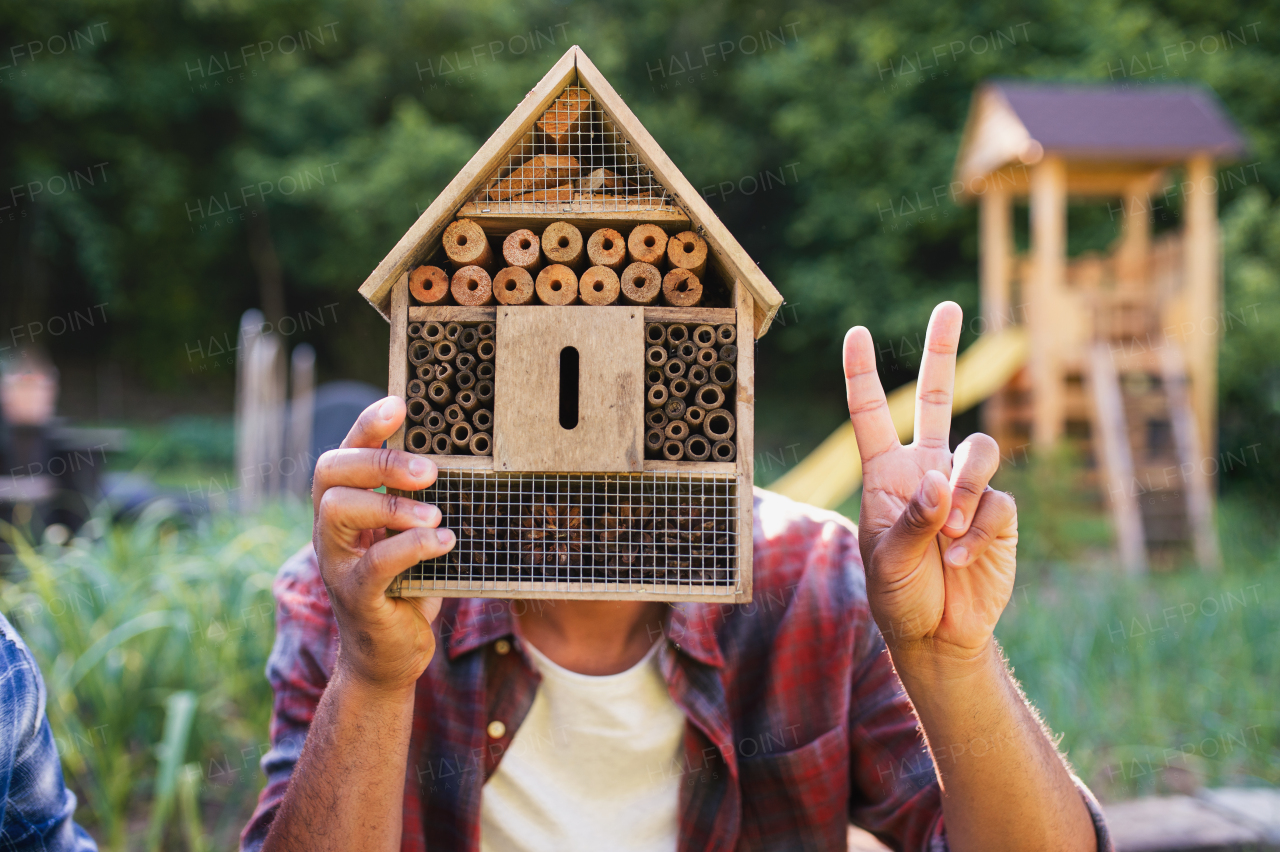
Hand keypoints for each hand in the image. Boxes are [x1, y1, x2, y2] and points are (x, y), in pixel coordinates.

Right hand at [312, 397, 454, 693]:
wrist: (389, 657)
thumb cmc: (406, 587)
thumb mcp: (410, 536)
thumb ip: (418, 502)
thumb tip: (457, 458)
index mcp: (344, 507)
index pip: (344, 453)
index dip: (367, 426)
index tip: (399, 405)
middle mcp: (330, 530)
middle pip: (331, 473)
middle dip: (380, 463)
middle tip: (429, 470)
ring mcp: (337, 563)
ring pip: (340, 511)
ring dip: (392, 505)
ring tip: (436, 513)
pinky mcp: (355, 598)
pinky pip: (373, 565)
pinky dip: (411, 547)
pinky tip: (444, 542)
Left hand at [843, 302, 1016, 661]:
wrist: (939, 635)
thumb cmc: (900, 596)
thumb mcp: (889, 561)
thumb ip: (913, 520)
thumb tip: (940, 482)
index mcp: (886, 474)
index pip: (871, 414)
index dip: (862, 374)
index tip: (855, 332)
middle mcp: (926, 470)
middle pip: (939, 397)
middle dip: (944, 351)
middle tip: (948, 306)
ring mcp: (964, 488)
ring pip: (977, 450)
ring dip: (963, 489)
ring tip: (950, 534)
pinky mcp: (997, 512)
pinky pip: (996, 500)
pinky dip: (979, 530)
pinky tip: (964, 558)